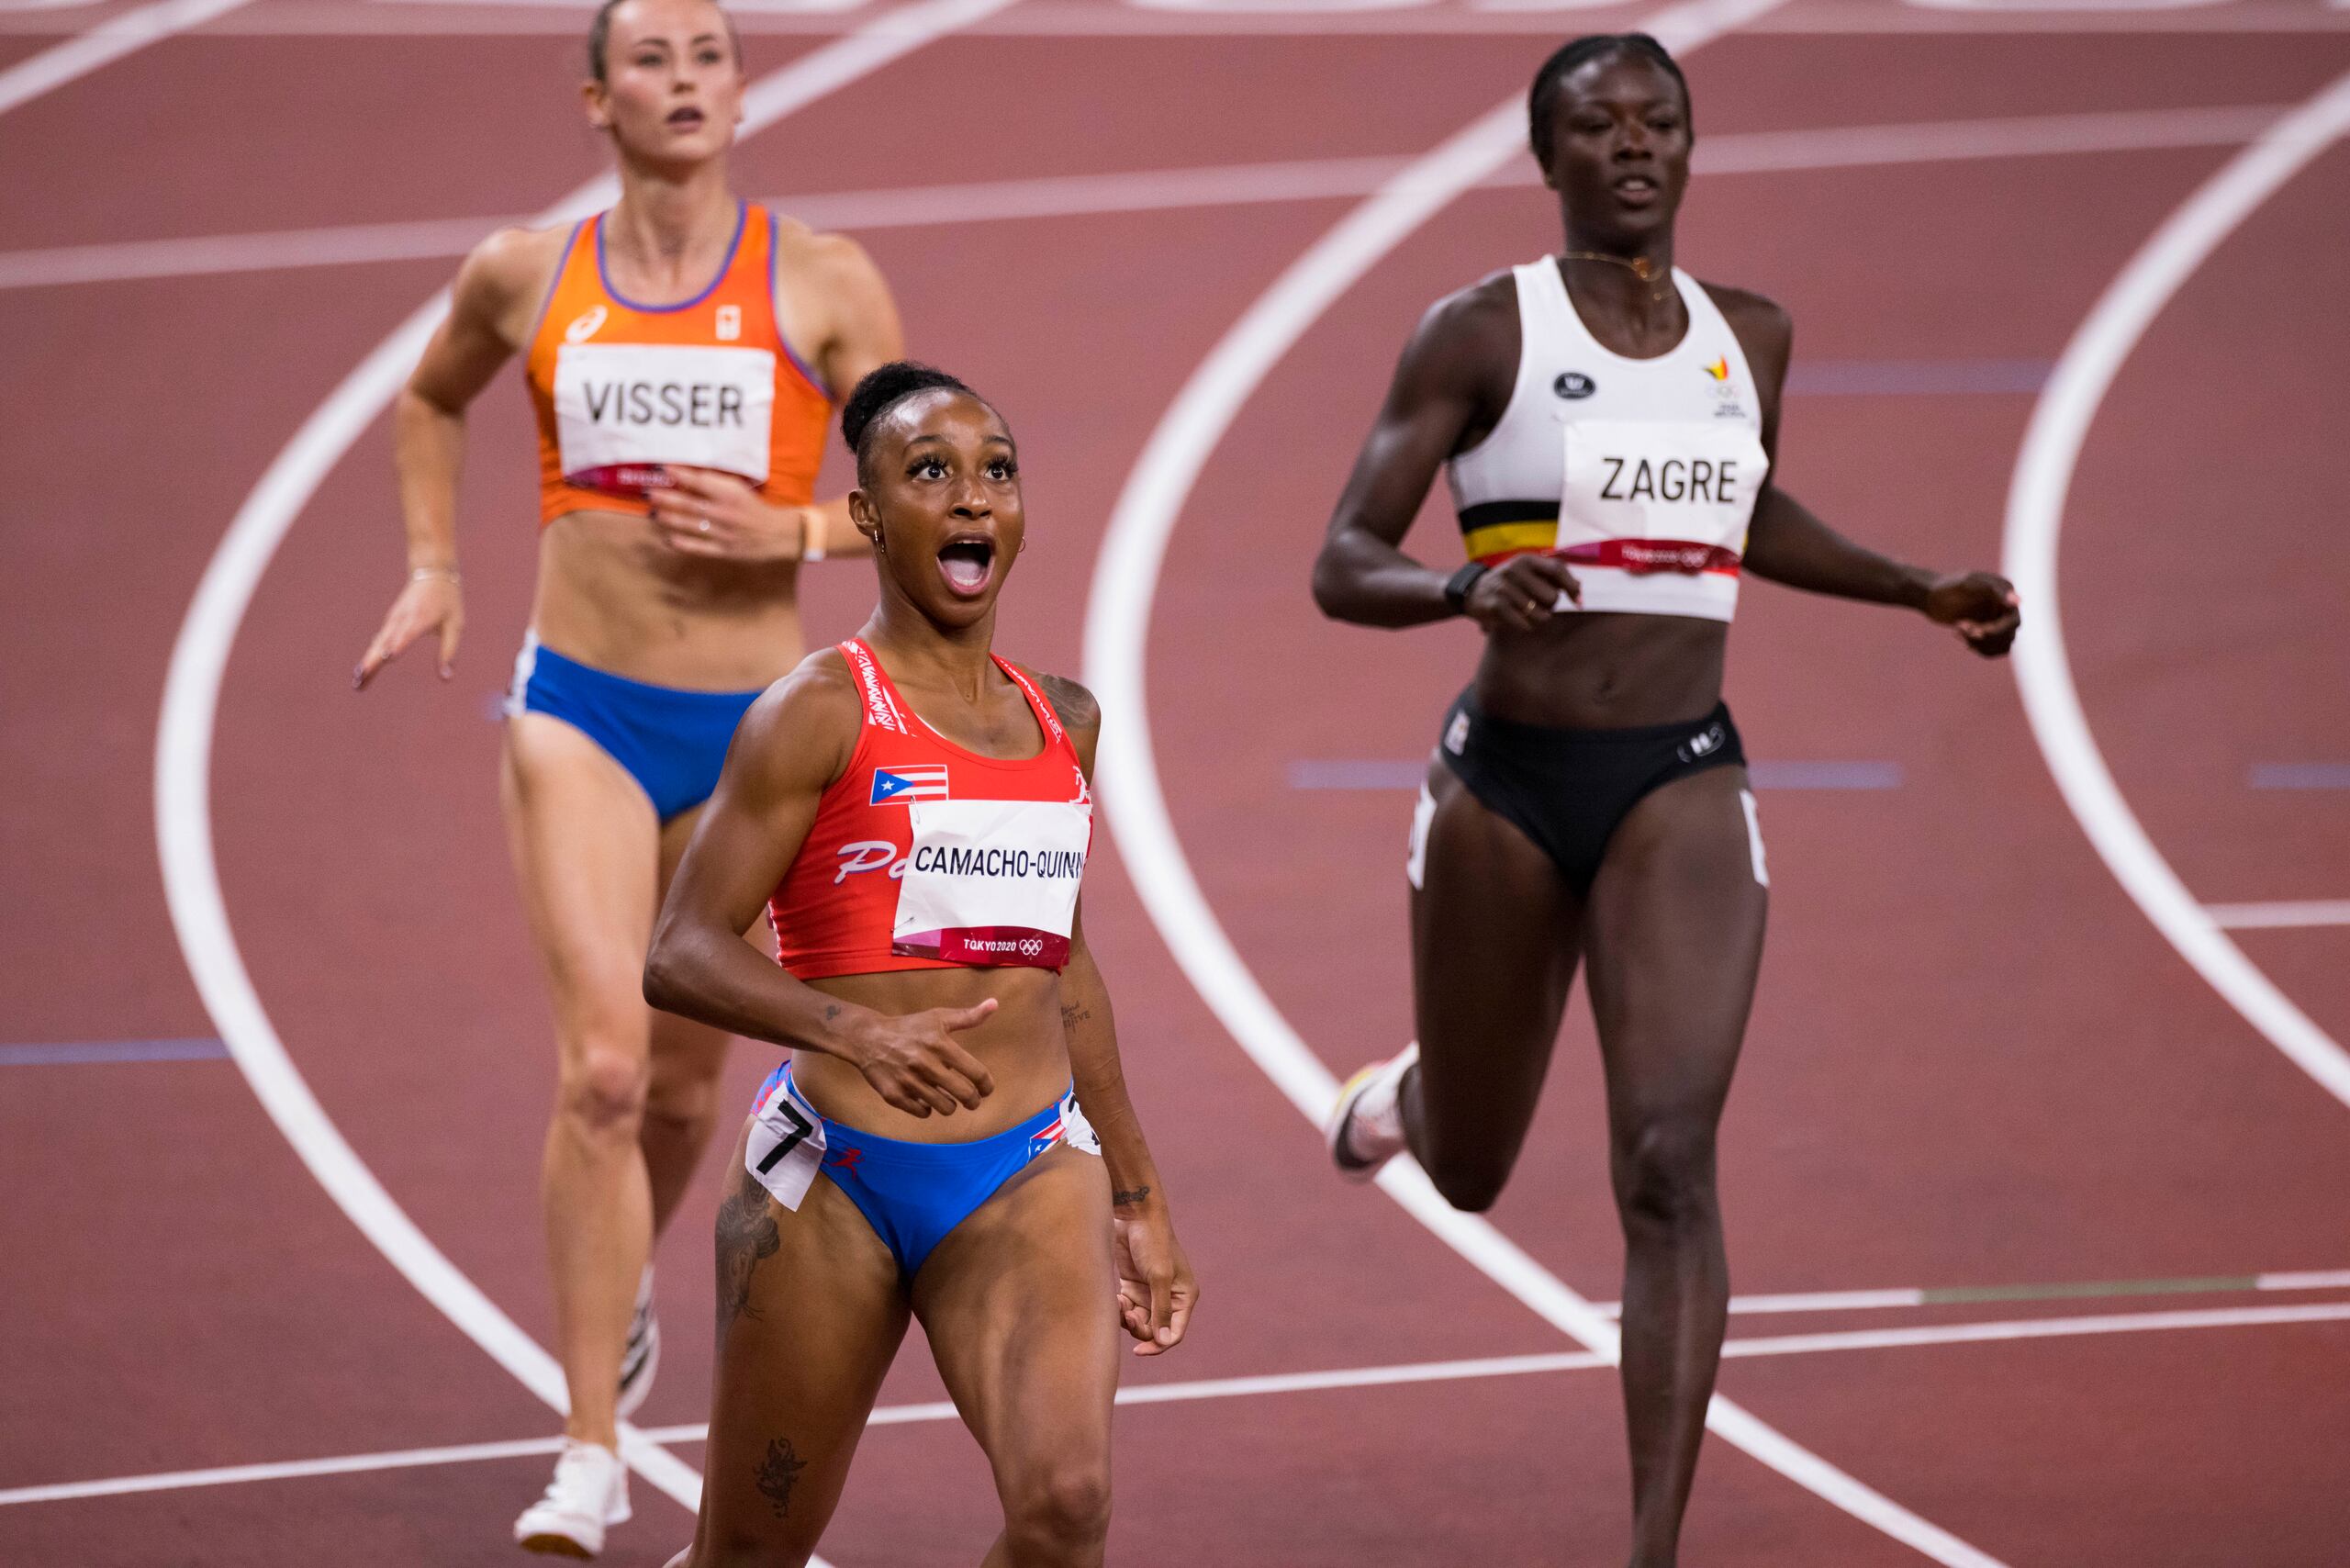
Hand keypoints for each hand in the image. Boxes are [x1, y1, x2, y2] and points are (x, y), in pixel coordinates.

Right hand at [354, 573, 461, 688]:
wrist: (431, 573)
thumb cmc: (447, 602)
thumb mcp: (455, 625)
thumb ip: (449, 651)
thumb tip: (446, 678)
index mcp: (421, 618)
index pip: (408, 633)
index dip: (398, 645)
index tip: (388, 657)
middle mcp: (402, 619)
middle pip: (384, 642)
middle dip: (372, 661)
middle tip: (359, 679)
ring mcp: (393, 621)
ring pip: (377, 644)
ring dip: (367, 662)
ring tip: (357, 682)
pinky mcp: (389, 624)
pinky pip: (378, 642)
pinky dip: (371, 656)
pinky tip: (363, 672)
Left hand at [647, 466, 809, 561]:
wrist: (777, 533)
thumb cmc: (754, 508)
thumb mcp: (738, 489)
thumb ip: (716, 483)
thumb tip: (689, 478)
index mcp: (730, 495)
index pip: (700, 482)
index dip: (680, 475)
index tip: (663, 468)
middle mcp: (724, 513)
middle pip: (690, 504)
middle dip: (667, 498)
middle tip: (650, 493)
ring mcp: (723, 533)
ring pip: (691, 525)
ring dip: (670, 519)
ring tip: (654, 514)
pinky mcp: (724, 551)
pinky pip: (700, 547)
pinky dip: (684, 544)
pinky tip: (669, 539)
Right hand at [846, 998, 996, 1116]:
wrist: (868, 1038)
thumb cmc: (908, 1027)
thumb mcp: (937, 1017)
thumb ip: (968, 1016)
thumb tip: (995, 1004)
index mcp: (941, 1045)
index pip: (977, 1073)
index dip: (987, 1085)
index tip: (986, 1089)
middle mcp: (927, 1065)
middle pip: (964, 1095)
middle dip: (973, 1101)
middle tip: (972, 1100)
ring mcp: (910, 1082)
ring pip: (945, 1107)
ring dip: (950, 1105)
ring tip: (948, 1098)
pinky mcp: (895, 1096)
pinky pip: (922, 1112)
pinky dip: (927, 1108)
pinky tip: (925, 1099)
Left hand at [1112, 1197, 1197, 1356]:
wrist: (1133, 1215)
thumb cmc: (1152, 1242)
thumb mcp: (1159, 1277)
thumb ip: (1161, 1310)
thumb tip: (1164, 1341)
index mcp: (1184, 1296)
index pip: (1174, 1332)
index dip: (1159, 1345)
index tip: (1139, 1350)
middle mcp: (1169, 1297)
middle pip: (1155, 1330)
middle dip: (1140, 1328)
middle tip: (1128, 1317)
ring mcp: (1150, 1292)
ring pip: (1139, 1322)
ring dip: (1128, 1319)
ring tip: (1120, 1305)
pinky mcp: (1133, 1286)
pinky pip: (1127, 1310)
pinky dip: (1120, 1310)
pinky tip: (1115, 1299)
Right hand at [1464, 553, 1580, 633]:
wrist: (1474, 592)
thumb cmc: (1510, 583)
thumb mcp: (1528, 571)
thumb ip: (1553, 576)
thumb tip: (1579, 588)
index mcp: (1526, 559)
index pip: (1557, 569)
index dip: (1572, 586)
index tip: (1578, 601)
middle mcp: (1515, 570)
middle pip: (1552, 596)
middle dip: (1550, 606)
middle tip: (1538, 604)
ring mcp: (1504, 588)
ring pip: (1540, 614)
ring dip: (1538, 618)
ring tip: (1527, 612)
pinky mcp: (1496, 606)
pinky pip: (1525, 624)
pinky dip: (1526, 626)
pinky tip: (1518, 620)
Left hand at [1923, 571, 2020, 657]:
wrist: (1931, 596)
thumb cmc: (1949, 586)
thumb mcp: (1969, 584)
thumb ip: (1994, 591)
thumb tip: (2018, 602)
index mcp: (2006, 594)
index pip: (2013, 622)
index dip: (1997, 631)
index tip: (1975, 632)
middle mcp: (2007, 608)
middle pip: (2008, 636)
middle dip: (1983, 637)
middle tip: (1960, 626)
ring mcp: (1999, 621)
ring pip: (2002, 646)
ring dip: (1979, 644)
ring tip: (1958, 629)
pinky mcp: (1989, 632)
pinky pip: (1994, 650)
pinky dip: (1977, 648)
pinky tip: (1959, 636)